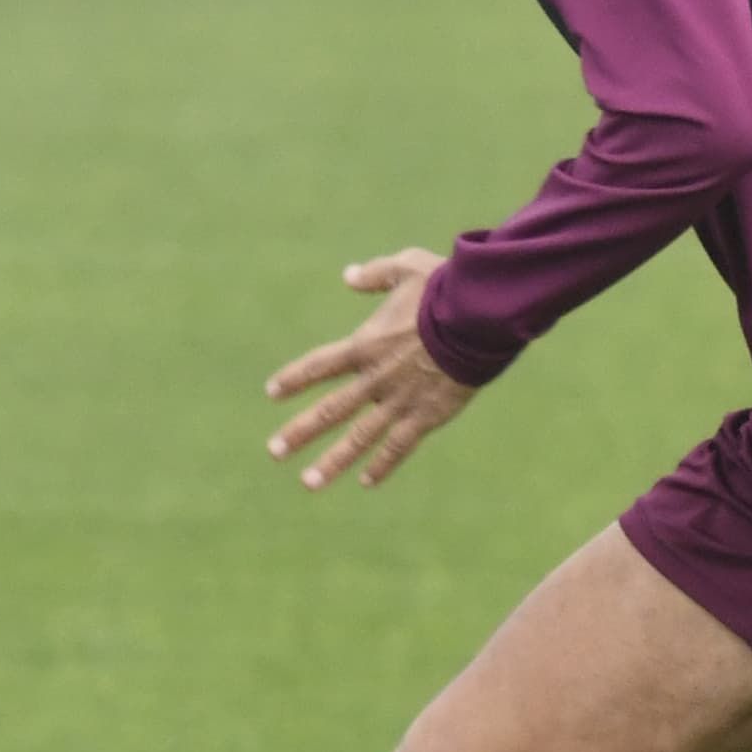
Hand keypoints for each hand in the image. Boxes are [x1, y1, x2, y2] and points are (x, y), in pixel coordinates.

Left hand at [263, 249, 474, 490]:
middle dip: (300, 432)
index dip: (294, 379)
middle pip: (330, 411)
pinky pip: (399, 446)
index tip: (272, 392)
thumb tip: (349, 276)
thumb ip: (376, 274)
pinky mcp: (426, 416)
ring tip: (308, 483)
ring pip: (359, 438)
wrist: (478, 318)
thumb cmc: (445, 288)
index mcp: (366, 344)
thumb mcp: (407, 268)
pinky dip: (382, 465)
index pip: (319, 366)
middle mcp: (376, 378)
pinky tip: (366, 482)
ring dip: (333, 461)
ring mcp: (399, 401)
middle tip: (274, 452)